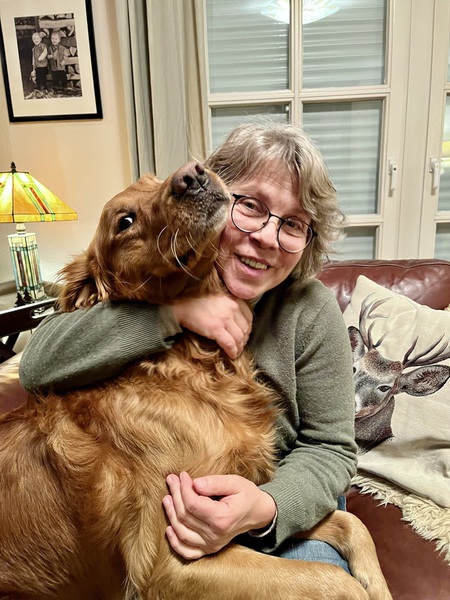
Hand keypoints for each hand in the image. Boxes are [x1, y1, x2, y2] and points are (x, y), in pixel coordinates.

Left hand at [162, 472, 276, 559]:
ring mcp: (212, 544)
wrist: (257, 513)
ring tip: (167, 497)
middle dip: (176, 495)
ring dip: (171, 514)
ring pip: (182, 532)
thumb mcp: (235, 482)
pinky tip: (169, 529)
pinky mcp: (209, 549)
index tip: (182, 475)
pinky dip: (175, 542)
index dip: (184, 488)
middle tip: (172, 480)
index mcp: (222, 518)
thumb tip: (194, 484)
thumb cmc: (246, 495)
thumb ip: (215, 483)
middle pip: (185, 516)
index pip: (193, 504)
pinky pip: (187, 551)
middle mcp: (215, 535)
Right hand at [172, 294, 252, 358]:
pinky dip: (232, 351)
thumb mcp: (219, 299)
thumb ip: (230, 306)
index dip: (248, 329)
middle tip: (240, 346)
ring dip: (239, 347)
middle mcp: (232, 308)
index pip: (249, 317)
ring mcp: (224, 319)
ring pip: (239, 337)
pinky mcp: (216, 329)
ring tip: (236, 352)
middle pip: (245, 328)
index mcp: (234, 300)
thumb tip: (237, 321)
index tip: (245, 334)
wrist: (182, 306)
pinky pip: (229, 344)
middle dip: (244, 340)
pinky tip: (232, 355)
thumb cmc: (198, 302)